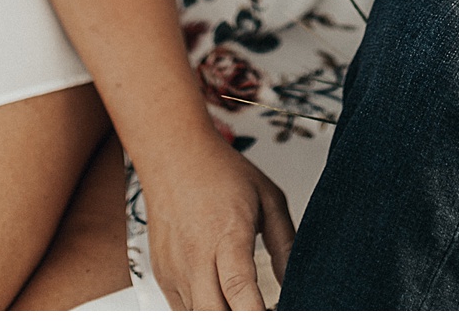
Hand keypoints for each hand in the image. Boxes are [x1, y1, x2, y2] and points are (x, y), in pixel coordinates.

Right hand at [142, 132, 294, 309]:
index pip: (238, 287)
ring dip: (222, 316)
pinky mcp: (162, 278)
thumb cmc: (220, 172)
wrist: (174, 154)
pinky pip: (184, 312)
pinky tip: (221, 299)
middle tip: (261, 313)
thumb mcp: (267, 198)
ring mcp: (175, 270)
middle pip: (212, 315)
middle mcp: (196, 256)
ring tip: (242, 304)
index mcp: (227, 233)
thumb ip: (285, 243)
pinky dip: (205, 311)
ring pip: (197, 318)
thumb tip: (295, 284)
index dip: (255, 313)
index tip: (274, 315)